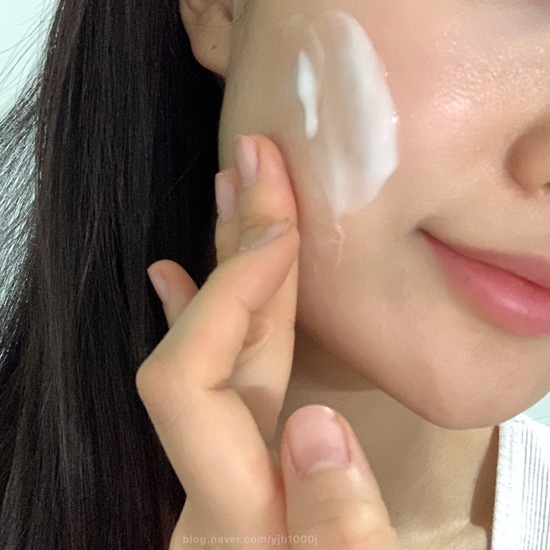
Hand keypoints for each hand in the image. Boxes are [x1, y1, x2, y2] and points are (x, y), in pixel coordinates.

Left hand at [136, 135, 398, 548]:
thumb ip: (336, 532)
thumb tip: (317, 425)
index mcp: (234, 514)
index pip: (191, 383)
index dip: (229, 299)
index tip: (281, 235)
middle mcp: (218, 479)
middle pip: (210, 349)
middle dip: (235, 252)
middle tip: (250, 171)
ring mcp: (232, 466)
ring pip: (226, 353)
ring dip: (231, 271)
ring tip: (232, 200)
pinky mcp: (254, 461)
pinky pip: (230, 381)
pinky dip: (217, 324)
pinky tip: (182, 280)